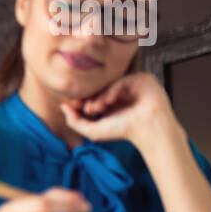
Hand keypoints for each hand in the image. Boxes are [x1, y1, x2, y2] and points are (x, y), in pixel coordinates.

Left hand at [60, 72, 175, 148]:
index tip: (72, 105)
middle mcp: (121, 94)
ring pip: (108, 85)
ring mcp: (131, 86)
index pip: (92, 96)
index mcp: (111, 105)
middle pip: (98, 89)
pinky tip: (109, 101)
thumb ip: (74, 121)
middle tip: (86, 109)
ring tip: (96, 108)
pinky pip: (121, 81)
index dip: (81, 100)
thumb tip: (62, 107)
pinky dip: (112, 90)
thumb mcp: (92, 131)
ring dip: (99, 97)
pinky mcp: (141, 80)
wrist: (148, 130)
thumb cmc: (124, 131)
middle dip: (88, 99)